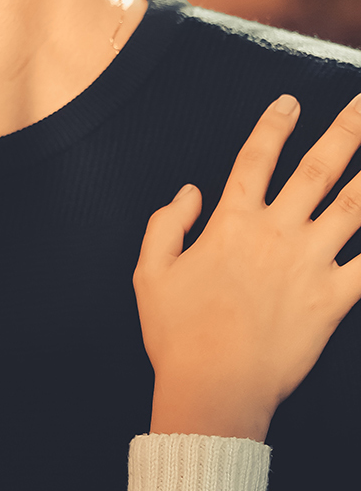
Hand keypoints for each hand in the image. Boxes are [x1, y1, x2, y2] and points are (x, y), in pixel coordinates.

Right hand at [135, 91, 360, 440]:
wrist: (214, 387)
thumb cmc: (178, 337)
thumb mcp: (149, 276)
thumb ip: (166, 225)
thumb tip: (189, 192)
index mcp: (231, 224)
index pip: (255, 159)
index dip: (274, 126)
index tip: (290, 103)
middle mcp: (276, 233)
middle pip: (319, 168)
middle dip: (348, 129)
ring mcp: (309, 263)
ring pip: (354, 204)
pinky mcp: (333, 297)